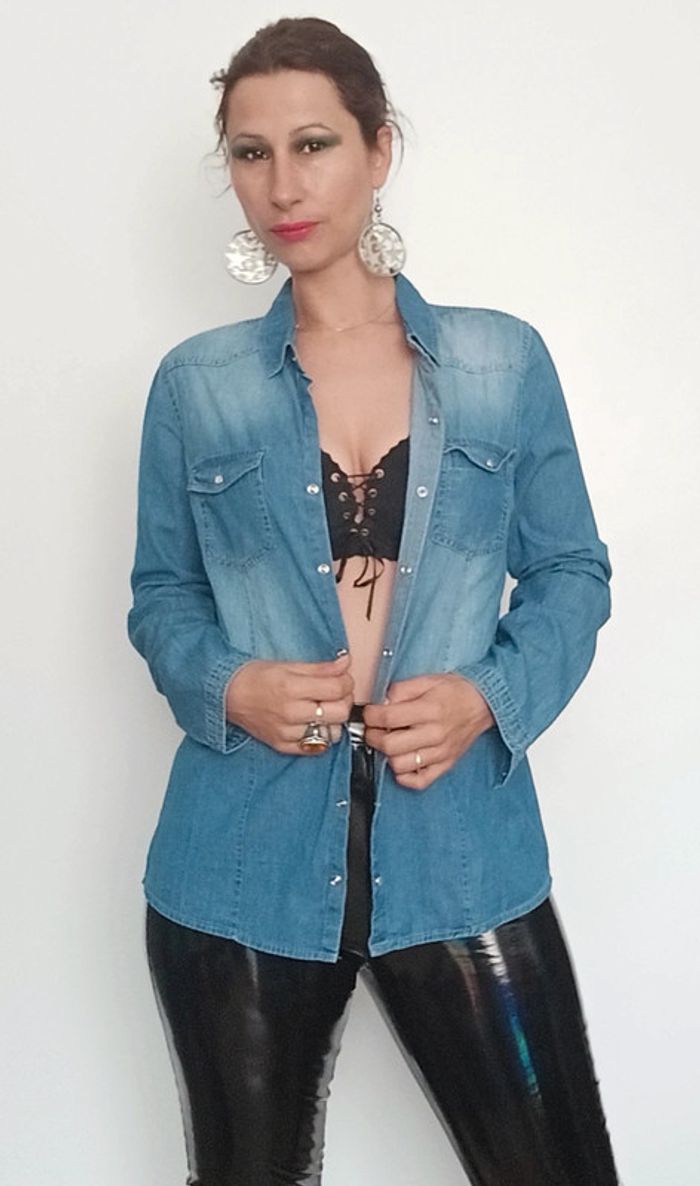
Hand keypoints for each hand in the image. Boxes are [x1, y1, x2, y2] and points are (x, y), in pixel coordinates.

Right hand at [225, 652, 353, 753]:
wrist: (227, 695)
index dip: (346, 681)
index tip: (342, 678)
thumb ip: (320, 667)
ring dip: (333, 720)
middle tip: (336, 693)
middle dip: (344, 700)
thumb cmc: (255, 677)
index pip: (337, 689)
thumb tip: (345, 663)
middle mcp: (290, 713)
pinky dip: (320, 736)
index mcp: (291, 688)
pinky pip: (316, 748)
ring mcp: (287, 733)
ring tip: (323, 709)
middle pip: (339, 712)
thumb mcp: (288, 665)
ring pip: (332, 733)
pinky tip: (313, 724)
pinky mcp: (283, 746)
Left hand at [363, 673, 495, 789]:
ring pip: (400, 765)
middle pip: (390, 745)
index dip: (371, 716)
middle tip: (374, 728)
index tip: (369, 713)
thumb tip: (381, 702)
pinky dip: (405, 776)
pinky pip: (419, 781)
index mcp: (429, 710)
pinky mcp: (445, 765)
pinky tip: (402, 761)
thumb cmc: (455, 692)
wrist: (483, 703)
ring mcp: (440, 753)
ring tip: (390, 742)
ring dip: (388, 755)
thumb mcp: (427, 680)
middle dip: (373, 736)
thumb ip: (401, 689)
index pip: (388, 718)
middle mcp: (435, 734)